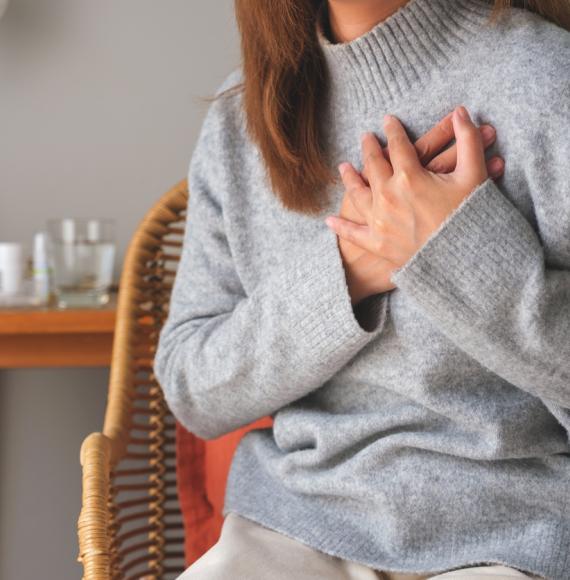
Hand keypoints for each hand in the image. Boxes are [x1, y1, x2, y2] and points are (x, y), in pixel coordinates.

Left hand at [327, 106, 490, 300]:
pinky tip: (330, 220)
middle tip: (365, 138)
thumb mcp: (474, 175)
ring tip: (344, 167)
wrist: (463, 261)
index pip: (397, 145)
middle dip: (369, 148)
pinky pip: (353, 233)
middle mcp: (387, 195)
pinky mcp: (377, 243)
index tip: (388, 121)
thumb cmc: (470, 218)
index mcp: (409, 176)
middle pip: (373, 164)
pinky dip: (341, 226)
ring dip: (349, 178)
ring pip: (357, 193)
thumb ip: (467, 140)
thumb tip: (461, 111)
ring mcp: (379, 220)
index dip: (393, 130)